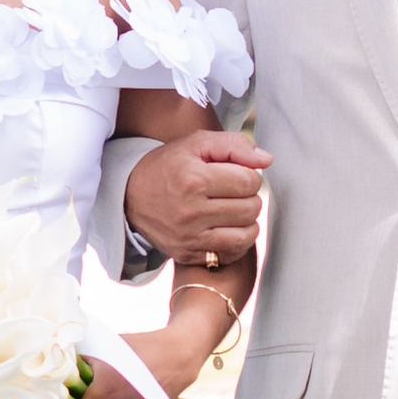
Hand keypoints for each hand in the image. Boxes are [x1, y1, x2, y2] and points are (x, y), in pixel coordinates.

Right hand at [125, 128, 268, 270]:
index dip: (250, 175)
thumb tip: (267, 160)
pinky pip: (231, 253)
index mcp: (193, 178)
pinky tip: (229, 228)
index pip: (248, 181)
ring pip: (246, 234)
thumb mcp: (196, 144)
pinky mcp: (187, 254)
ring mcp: (189, 237)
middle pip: (250, 208)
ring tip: (234, 209)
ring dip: (247, 220)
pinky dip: (237, 241)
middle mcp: (191, 211)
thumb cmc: (168, 166)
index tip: (237, 174)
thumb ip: (234, 145)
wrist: (130, 196)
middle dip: (249, 197)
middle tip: (235, 192)